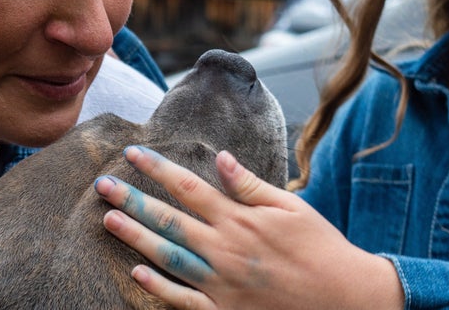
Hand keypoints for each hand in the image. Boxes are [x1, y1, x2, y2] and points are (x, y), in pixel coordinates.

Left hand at [94, 146, 403, 309]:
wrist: (346, 301)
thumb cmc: (321, 250)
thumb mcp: (292, 208)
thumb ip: (251, 186)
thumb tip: (222, 158)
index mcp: (240, 220)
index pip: (189, 187)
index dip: (157, 169)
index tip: (132, 153)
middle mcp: (224, 249)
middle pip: (169, 219)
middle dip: (133, 199)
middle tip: (102, 185)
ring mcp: (221, 283)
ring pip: (168, 255)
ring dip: (135, 237)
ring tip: (108, 220)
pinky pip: (184, 300)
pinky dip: (158, 287)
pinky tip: (136, 272)